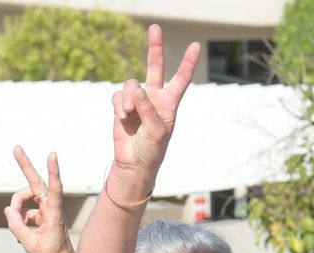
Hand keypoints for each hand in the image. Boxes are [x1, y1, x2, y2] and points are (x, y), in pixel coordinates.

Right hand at [5, 146, 73, 252]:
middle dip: (26, 166)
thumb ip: (17, 227)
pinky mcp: (41, 219)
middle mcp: (51, 210)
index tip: (52, 154)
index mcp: (54, 216)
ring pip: (24, 201)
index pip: (54, 190)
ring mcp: (45, 213)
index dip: (53, 172)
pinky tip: (22, 237)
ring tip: (17, 229)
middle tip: (16, 147)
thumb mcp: (32, 246)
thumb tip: (8, 210)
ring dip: (16, 210)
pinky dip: (18, 222)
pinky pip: (23, 214)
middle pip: (35, 185)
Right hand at [110, 25, 201, 195]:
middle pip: (155, 67)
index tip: (195, 46)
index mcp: (169, 104)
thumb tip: (137, 89)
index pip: (180, 79)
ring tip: (129, 114)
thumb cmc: (152, 151)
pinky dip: (119, 105)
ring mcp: (137, 101)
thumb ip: (149, 110)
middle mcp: (154, 98)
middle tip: (155, 27)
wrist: (134, 163)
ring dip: (128, 99)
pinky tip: (123, 117)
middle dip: (155, 47)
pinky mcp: (122, 106)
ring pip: (131, 84)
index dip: (187, 63)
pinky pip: (118, 96)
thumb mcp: (156, 132)